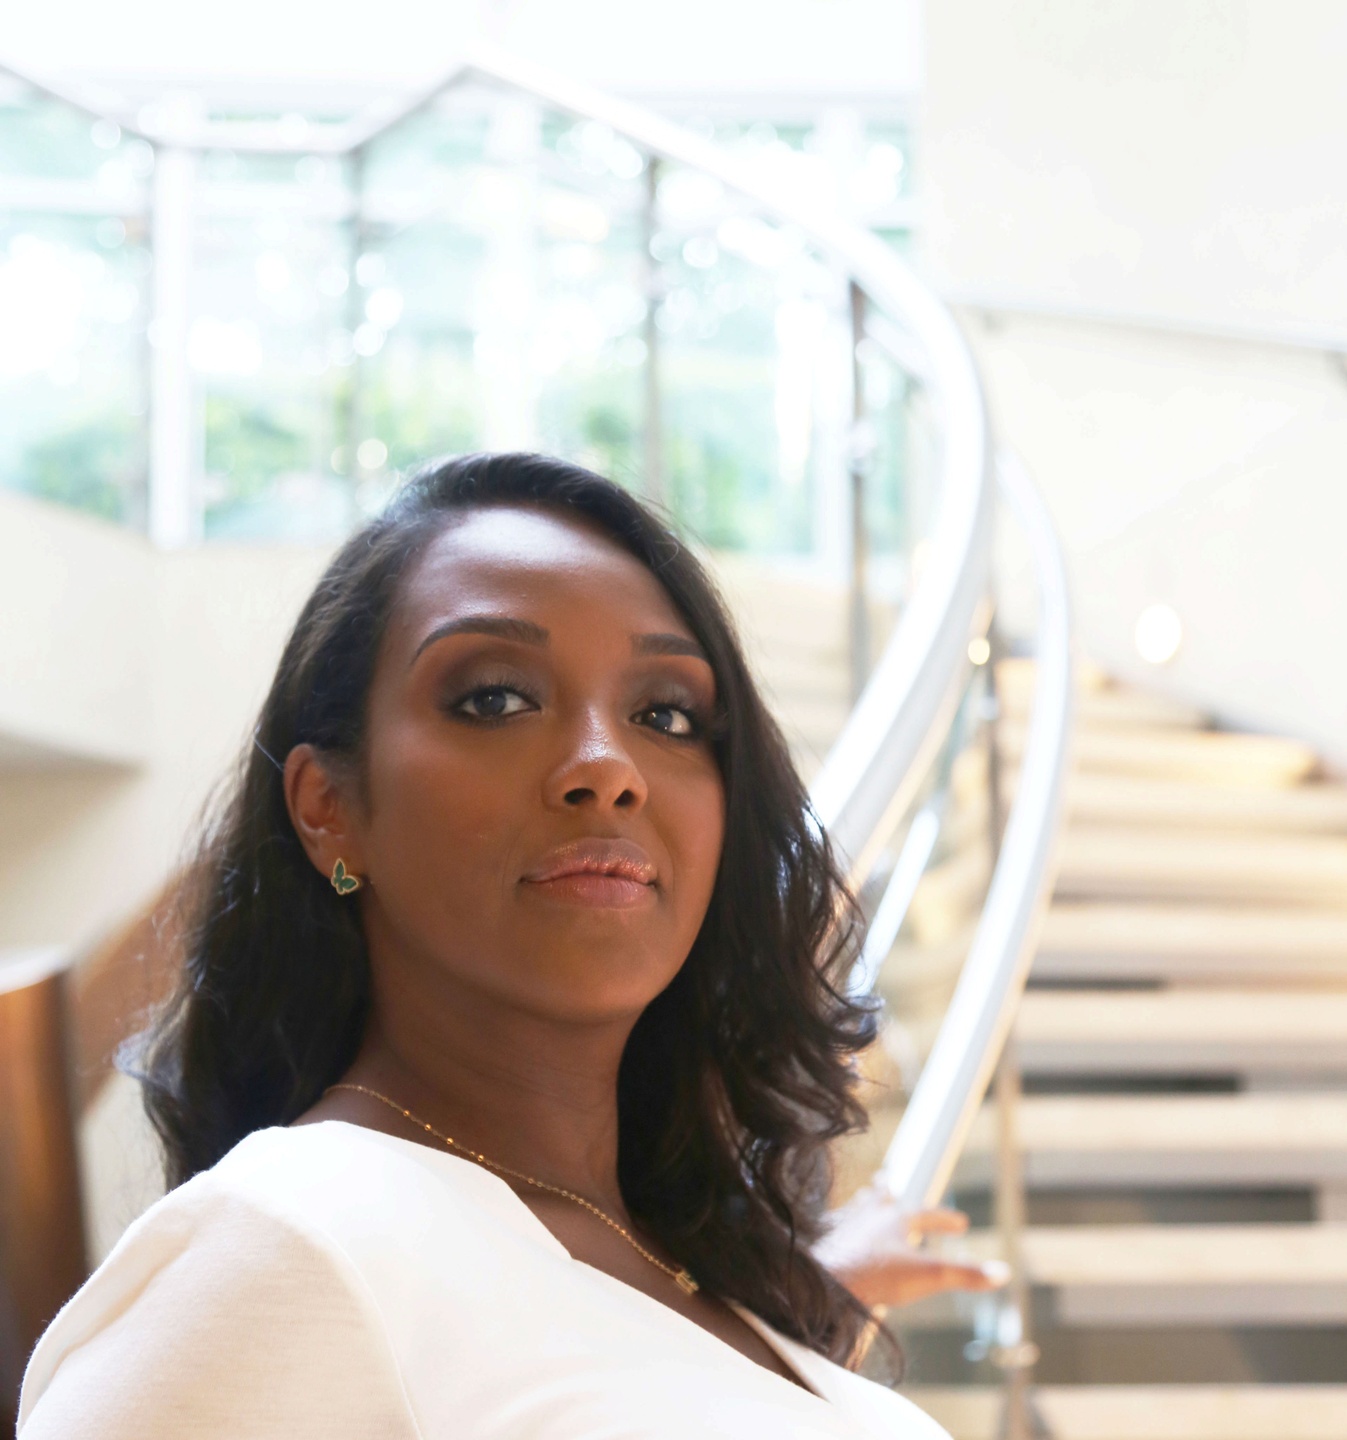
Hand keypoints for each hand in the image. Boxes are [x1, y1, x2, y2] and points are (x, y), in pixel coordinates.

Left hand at [814, 1185, 1008, 1308]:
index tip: (962, 1222)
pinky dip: (839, 1227)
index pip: (927, 1213)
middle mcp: (868, 1216)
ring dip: (864, 1204)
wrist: (824, 1280)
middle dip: (889, 1193)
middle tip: (890, 1182)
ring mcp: (842, 1227)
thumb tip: (1004, 1272)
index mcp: (895, 1219)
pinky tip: (836, 1233)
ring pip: (855, 1208)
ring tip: (865, 1199)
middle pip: (881, 1198)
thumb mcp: (927, 1276)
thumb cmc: (875, 1275)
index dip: (946, 1219)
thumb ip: (965, 1275)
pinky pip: (831, 1228)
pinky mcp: (822, 1242)